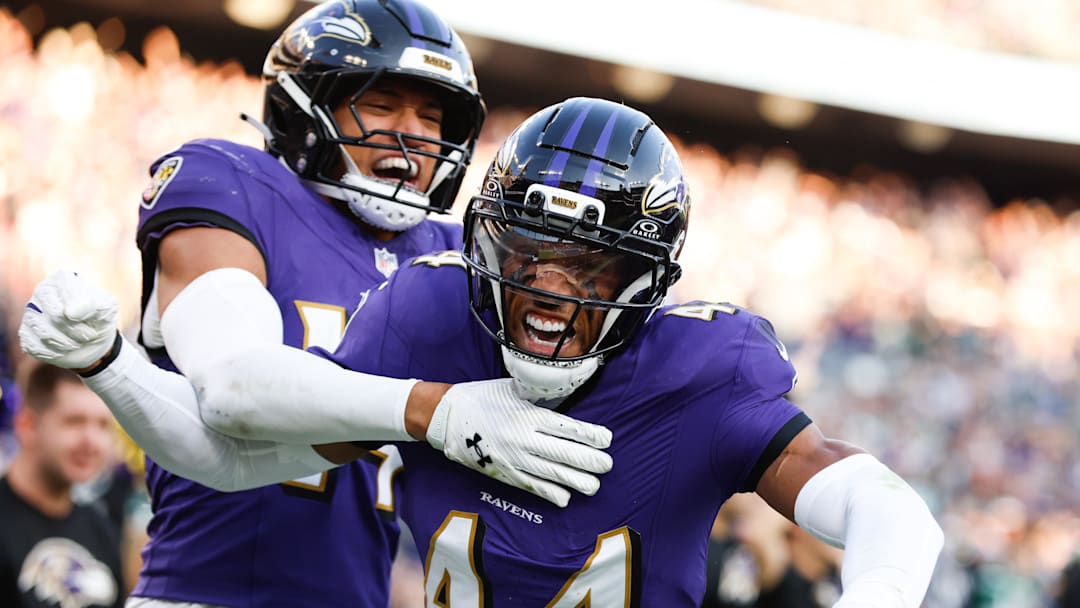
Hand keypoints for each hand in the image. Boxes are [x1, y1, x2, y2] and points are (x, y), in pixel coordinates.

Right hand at [19, 271, 118, 369]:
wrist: (94, 341)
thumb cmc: (100, 318)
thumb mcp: (107, 308)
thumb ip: (92, 305)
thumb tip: (68, 312)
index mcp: (62, 280)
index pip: (67, 294)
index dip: (82, 311)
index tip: (93, 319)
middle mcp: (42, 293)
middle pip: (54, 314)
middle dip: (75, 329)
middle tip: (89, 335)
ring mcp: (31, 313)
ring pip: (43, 331)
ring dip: (66, 343)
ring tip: (78, 343)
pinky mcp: (26, 334)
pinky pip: (34, 346)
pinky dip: (53, 353)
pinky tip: (64, 350)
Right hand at [426, 378, 612, 506]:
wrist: (446, 415)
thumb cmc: (482, 397)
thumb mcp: (512, 388)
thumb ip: (537, 396)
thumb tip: (564, 397)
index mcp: (528, 414)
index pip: (567, 427)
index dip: (590, 435)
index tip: (607, 439)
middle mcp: (523, 438)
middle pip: (563, 453)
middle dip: (589, 461)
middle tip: (607, 465)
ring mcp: (512, 458)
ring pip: (550, 473)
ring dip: (575, 481)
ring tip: (594, 486)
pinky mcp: (502, 472)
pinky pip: (530, 485)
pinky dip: (549, 493)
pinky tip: (565, 498)